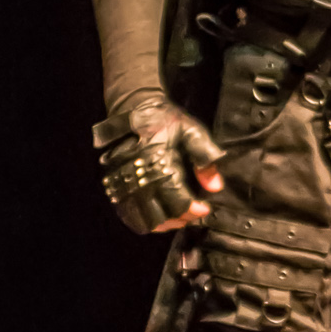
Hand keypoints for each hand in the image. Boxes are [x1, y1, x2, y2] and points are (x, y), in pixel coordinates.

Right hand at [94, 97, 223, 235]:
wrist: (133, 106)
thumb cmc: (164, 119)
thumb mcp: (191, 131)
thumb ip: (205, 158)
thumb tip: (215, 187)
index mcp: (159, 164)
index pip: (177, 201)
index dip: (193, 210)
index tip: (204, 208)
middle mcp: (140, 177)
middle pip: (160, 215)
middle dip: (180, 220)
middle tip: (192, 215)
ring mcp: (124, 183)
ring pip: (143, 219)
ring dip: (162, 224)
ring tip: (177, 218)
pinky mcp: (115, 185)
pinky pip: (127, 214)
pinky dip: (143, 221)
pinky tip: (157, 217)